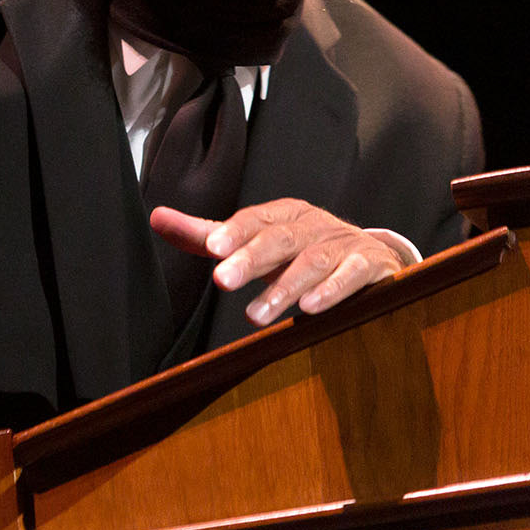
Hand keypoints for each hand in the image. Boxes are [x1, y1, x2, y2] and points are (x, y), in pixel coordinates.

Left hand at [150, 198, 406, 326]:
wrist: (373, 259)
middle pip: (280, 239)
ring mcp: (344, 243)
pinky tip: (310, 308)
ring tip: (255, 315)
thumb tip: (156, 217)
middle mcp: (313, 225)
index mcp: (283, 214)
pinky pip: (353, 275)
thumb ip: (208, 234)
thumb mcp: (254, 241)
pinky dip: (333, 291)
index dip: (234, 232)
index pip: (255, 220)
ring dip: (284, 288)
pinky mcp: (371, 265)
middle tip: (222, 281)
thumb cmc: (299, 251)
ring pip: (313, 262)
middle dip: (251, 259)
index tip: (211, 249)